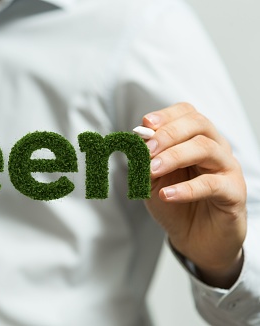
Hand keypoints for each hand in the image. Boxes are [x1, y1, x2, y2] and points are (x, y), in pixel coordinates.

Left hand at [142, 102, 246, 288]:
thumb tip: (137, 140)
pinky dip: (186, 189)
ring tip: (152, 171)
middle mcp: (215, 148)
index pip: (187, 113)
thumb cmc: (175, 203)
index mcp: (196, 138)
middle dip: (168, 134)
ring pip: (206, 148)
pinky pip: (212, 184)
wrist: (195, 238)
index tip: (145, 124)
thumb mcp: (151, 179)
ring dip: (174, 157)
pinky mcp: (233, 193)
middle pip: (199, 124)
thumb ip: (145, 160)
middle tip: (146, 149)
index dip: (166, 116)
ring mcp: (226, 168)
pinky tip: (167, 194)